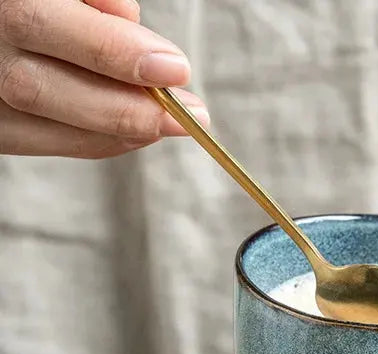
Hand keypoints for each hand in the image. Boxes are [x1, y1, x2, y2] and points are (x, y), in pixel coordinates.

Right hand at [0, 0, 208, 157]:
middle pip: (38, 88)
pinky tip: (139, 132)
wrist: (5, 20)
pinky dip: (96, 139)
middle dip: (123, 106)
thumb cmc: (44, 1)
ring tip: (170, 122)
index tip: (175, 68)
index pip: (43, 23)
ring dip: (117, 128)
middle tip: (185, 113)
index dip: (114, 51)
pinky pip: (39, 141)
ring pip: (41, 122)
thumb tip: (130, 25)